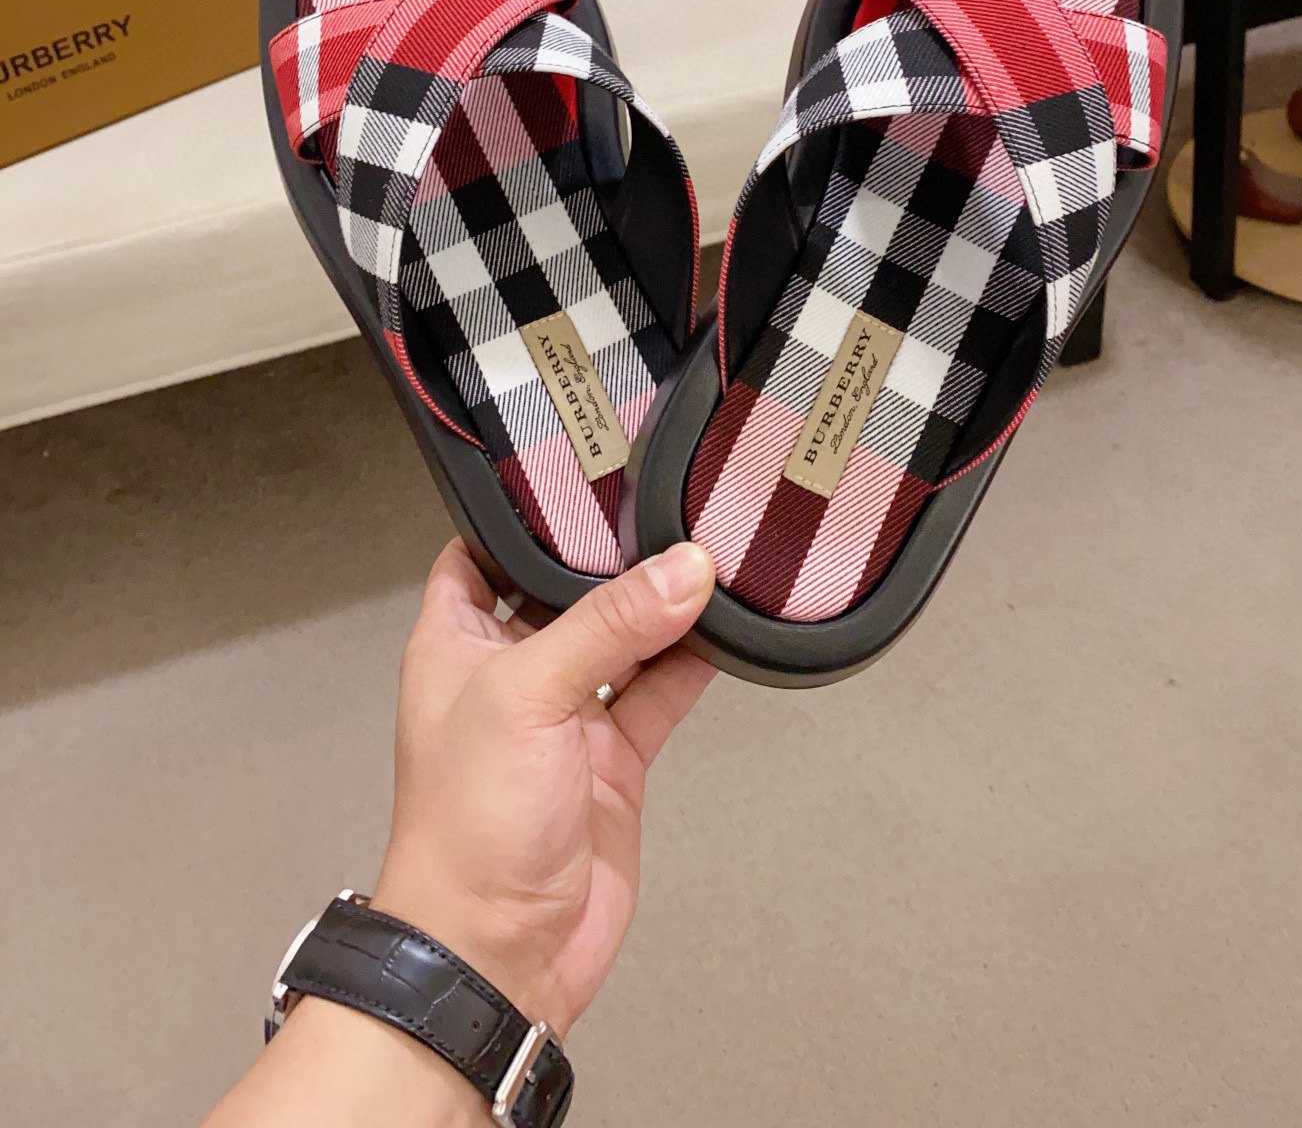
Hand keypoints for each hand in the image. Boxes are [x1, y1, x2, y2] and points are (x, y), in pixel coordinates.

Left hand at [371, 537, 716, 1039]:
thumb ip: (609, 626)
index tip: (585, 465)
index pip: (485, 549)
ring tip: (716, 549)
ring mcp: (566, 714)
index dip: (527, 512)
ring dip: (665, 604)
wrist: (497, 953)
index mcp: (457, 640)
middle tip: (672, 496)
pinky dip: (694, 661)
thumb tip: (686, 569)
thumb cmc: (468, 825)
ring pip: (625, 636)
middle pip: (569, 588)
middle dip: (616, 552)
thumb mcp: (527, 695)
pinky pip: (660, 691)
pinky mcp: (614, 758)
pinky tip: (728, 627)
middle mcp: (511, 669)